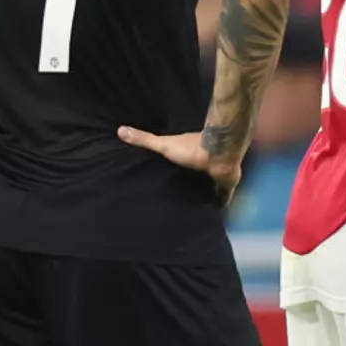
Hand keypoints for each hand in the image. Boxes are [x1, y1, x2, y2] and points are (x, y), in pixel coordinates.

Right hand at [118, 127, 241, 204]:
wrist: (219, 153)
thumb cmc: (192, 149)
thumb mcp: (164, 145)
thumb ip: (145, 140)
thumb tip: (120, 129)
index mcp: (191, 154)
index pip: (182, 163)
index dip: (177, 170)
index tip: (169, 179)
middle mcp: (205, 164)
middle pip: (196, 177)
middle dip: (191, 185)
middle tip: (180, 200)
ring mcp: (216, 175)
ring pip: (210, 187)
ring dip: (205, 195)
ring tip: (195, 210)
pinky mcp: (226, 185)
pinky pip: (223, 197)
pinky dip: (220, 204)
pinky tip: (215, 215)